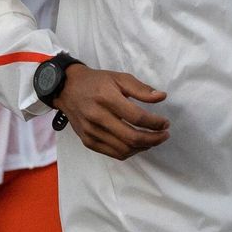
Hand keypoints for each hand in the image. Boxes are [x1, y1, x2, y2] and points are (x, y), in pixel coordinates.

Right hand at [54, 65, 169, 160]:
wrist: (66, 89)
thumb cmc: (96, 82)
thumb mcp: (119, 78)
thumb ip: (141, 89)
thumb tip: (161, 97)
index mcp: (106, 98)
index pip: (137, 117)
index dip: (155, 123)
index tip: (165, 123)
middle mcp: (97, 116)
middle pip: (132, 137)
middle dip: (154, 139)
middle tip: (164, 135)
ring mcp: (91, 131)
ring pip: (124, 149)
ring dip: (143, 147)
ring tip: (153, 140)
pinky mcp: (88, 141)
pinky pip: (113, 153)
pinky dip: (130, 152)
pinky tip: (138, 144)